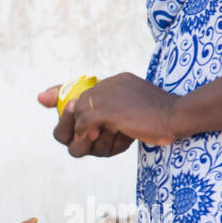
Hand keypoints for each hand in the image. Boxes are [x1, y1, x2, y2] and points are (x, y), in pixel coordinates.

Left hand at [38, 72, 179, 157]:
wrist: (178, 115)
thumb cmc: (160, 120)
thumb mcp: (133, 115)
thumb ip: (110, 117)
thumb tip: (85, 132)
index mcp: (115, 82)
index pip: (80, 87)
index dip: (59, 93)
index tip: (44, 98)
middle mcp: (108, 84)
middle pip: (72, 108)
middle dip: (70, 129)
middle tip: (88, 140)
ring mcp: (106, 95)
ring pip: (75, 120)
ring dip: (84, 139)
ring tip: (105, 141)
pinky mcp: (106, 110)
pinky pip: (83, 127)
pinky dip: (89, 136)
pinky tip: (106, 135)